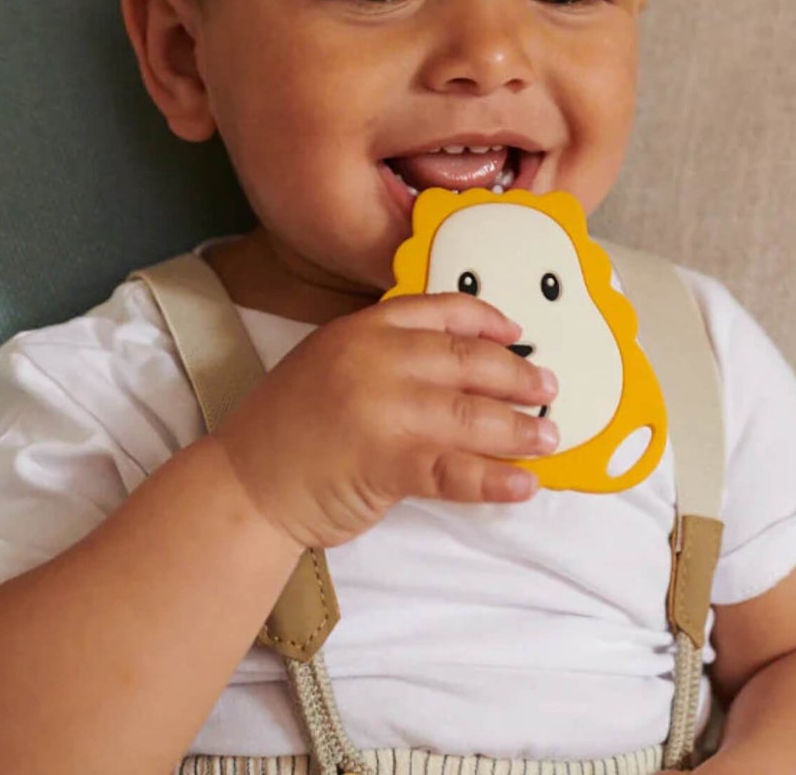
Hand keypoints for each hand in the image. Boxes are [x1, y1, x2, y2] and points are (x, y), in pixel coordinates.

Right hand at [213, 293, 558, 549]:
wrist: (245, 483)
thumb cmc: (293, 425)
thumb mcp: (334, 361)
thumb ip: (390, 355)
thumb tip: (466, 366)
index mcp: (366, 328)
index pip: (443, 310)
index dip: (489, 320)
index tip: (519, 332)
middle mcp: (378, 358)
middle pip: (470, 360)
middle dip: (519, 376)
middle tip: (550, 389)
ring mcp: (384, 409)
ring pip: (473, 414)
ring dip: (521, 429)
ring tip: (550, 438)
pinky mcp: (388, 462)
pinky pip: (457, 470)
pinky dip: (496, 479)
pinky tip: (524, 484)